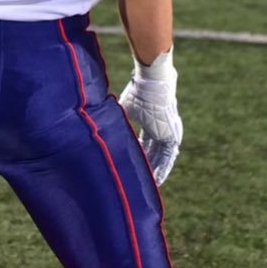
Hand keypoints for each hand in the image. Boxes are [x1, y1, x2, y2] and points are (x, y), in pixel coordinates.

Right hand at [118, 53, 182, 185]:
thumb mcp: (124, 107)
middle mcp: (160, 129)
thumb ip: (115, 116)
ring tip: (152, 185)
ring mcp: (168, 132)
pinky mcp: (172, 135)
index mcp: (150, 122)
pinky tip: (158, 179)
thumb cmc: (137, 91)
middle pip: (154, 152)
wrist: (152, 82)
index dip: (141, 155)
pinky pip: (168, 156)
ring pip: (162, 156)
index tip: (135, 166)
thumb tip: (94, 117)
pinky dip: (163, 168)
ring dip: (157, 170)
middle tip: (144, 181)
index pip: (146, 143)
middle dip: (149, 166)